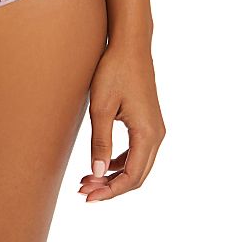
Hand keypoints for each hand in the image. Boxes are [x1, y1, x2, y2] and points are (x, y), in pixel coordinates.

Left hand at [79, 41, 164, 201]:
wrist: (130, 45)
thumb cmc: (114, 71)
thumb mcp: (101, 108)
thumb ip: (100, 142)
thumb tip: (97, 174)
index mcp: (147, 134)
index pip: (131, 177)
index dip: (109, 191)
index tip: (88, 196)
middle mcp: (157, 135)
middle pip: (137, 176)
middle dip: (110, 187)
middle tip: (84, 191)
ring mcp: (155, 128)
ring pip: (138, 165)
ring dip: (115, 176)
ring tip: (88, 179)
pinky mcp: (149, 122)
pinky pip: (138, 151)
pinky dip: (121, 162)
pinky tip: (102, 163)